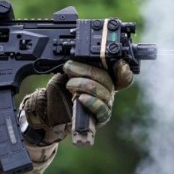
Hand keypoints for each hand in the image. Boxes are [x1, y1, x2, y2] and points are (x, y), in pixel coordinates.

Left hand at [19, 60, 133, 145]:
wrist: (50, 108)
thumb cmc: (61, 89)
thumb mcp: (67, 72)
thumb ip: (78, 63)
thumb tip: (81, 55)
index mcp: (104, 77)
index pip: (122, 74)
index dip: (123, 69)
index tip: (118, 63)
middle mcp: (108, 91)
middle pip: (108, 79)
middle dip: (87, 70)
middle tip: (69, 67)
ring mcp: (105, 105)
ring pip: (104, 93)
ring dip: (84, 85)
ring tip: (69, 84)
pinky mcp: (99, 118)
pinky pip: (101, 110)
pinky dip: (91, 102)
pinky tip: (81, 98)